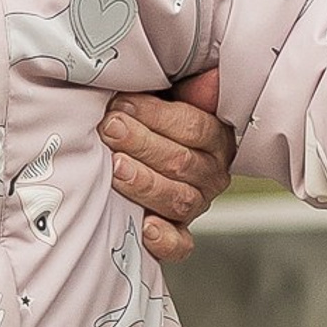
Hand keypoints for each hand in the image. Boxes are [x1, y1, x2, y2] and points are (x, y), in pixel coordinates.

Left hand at [100, 69, 235, 264]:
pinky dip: (164, 239)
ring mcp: (194, 204)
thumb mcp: (166, 90)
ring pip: (178, 198)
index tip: (123, 104)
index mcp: (215, 137)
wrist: (130, 149)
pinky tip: (145, 228)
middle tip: (110, 128)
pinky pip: (180, 245)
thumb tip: (209, 80)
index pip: (195, 128)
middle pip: (183, 162)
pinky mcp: (177, 233)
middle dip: (143, 143)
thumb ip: (188, 86)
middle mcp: (210, 173)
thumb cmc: (144, 115)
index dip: (158, 116)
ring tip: (116, 167)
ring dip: (145, 182)